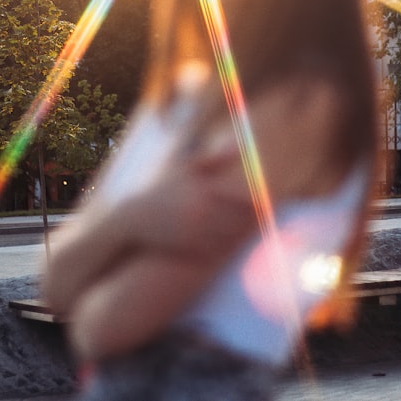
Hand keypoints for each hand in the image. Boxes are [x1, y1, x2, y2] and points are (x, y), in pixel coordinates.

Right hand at [120, 151, 255, 256]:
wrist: (133, 220)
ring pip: (231, 238)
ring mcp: (195, 230)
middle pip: (240, 220)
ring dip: (244, 239)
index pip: (242, 198)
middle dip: (254, 223)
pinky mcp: (188, 248)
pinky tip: (234, 250)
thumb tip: (240, 147)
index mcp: (204, 189)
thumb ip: (215, 159)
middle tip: (265, 224)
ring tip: (253, 239)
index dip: (258, 204)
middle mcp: (201, 209)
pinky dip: (228, 251)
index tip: (268, 205)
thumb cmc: (163, 191)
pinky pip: (217, 252)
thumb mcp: (185, 169)